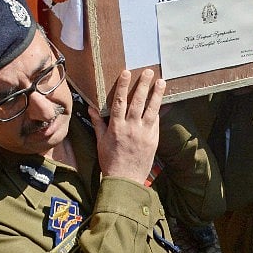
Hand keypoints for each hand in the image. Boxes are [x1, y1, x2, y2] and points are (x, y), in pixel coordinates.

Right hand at [89, 69, 165, 184]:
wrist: (125, 180)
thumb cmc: (110, 161)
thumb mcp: (100, 142)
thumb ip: (98, 123)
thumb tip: (91, 107)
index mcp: (116, 127)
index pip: (120, 101)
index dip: (123, 86)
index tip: (127, 73)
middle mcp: (131, 128)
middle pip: (138, 102)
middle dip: (143, 85)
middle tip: (148, 72)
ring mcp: (144, 133)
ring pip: (151, 109)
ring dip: (156, 94)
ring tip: (161, 82)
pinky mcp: (153, 139)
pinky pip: (156, 122)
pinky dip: (159, 110)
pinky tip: (161, 101)